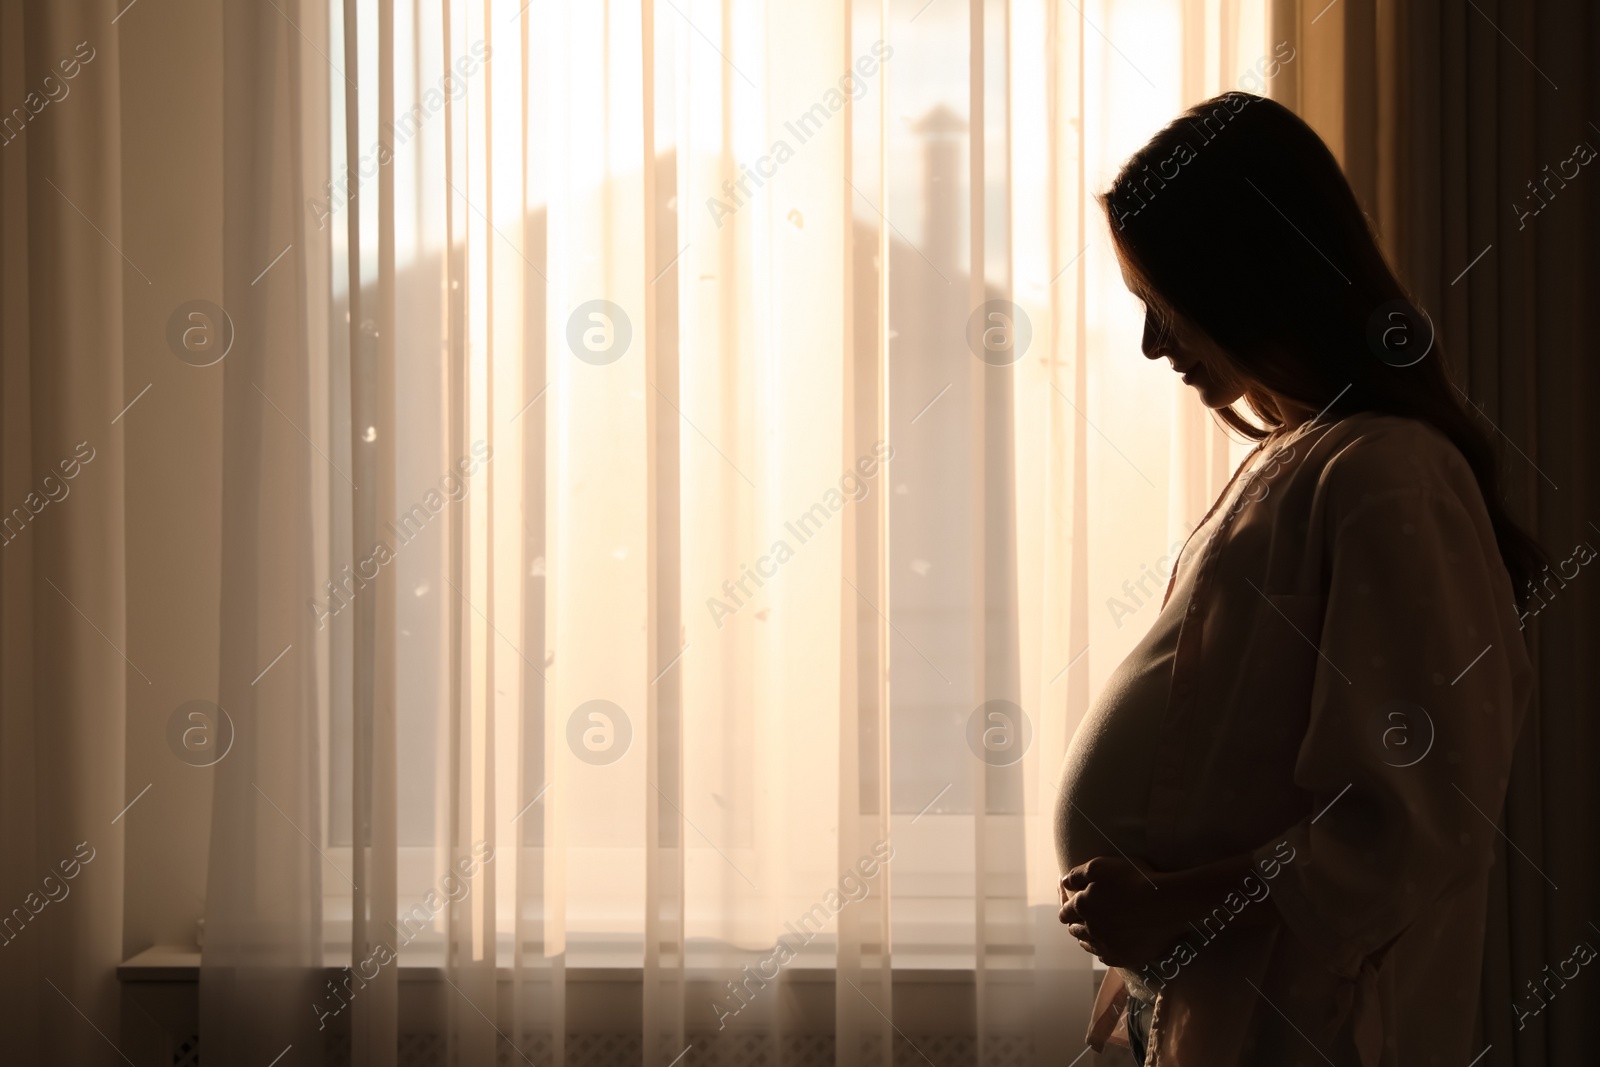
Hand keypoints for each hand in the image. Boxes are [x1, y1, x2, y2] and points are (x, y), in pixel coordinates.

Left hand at [1057, 856, 1181, 968]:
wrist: (1168, 903)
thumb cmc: (1134, 879)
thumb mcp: (1101, 866)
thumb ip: (1077, 874)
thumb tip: (1063, 882)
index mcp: (1083, 907)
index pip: (1065, 913)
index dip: (1066, 908)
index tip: (1070, 906)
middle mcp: (1091, 930)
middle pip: (1075, 931)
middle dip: (1076, 923)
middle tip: (1080, 919)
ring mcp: (1107, 946)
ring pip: (1089, 946)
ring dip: (1087, 938)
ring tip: (1092, 933)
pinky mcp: (1124, 958)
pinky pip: (1105, 957)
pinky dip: (1103, 950)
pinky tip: (1108, 945)